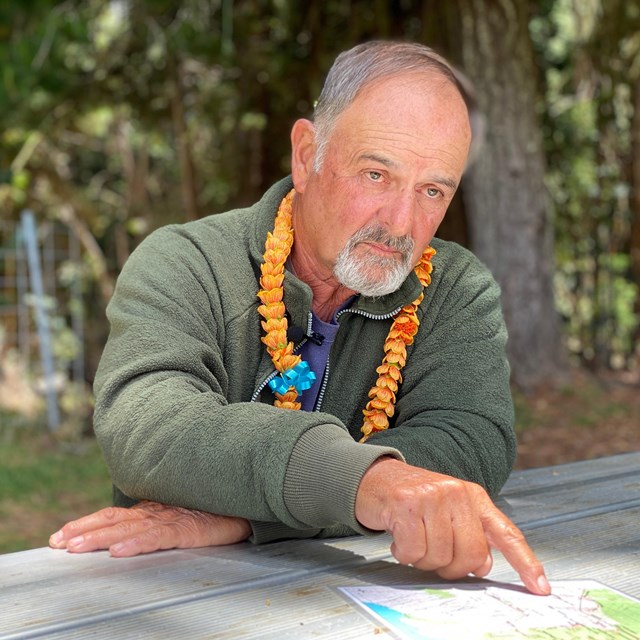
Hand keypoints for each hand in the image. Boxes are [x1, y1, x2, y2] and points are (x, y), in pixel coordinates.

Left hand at [49, 501, 251, 556]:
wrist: (242, 506)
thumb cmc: (210, 513)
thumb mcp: (176, 520)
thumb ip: (153, 525)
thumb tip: (123, 537)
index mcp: (152, 510)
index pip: (112, 515)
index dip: (85, 524)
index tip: (59, 536)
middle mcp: (156, 511)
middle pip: (113, 520)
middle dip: (83, 530)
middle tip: (57, 542)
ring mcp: (171, 519)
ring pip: (128, 528)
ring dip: (99, 537)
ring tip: (75, 546)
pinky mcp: (187, 529)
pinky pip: (157, 537)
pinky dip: (136, 543)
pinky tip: (119, 551)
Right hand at [355, 458, 549, 594]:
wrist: (374, 477)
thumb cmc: (413, 499)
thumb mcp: (448, 510)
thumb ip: (470, 534)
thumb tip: (483, 566)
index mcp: (473, 496)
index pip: (505, 532)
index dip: (525, 562)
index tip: (540, 587)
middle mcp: (457, 493)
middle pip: (471, 556)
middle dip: (450, 567)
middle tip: (432, 555)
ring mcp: (432, 497)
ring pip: (440, 557)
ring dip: (422, 560)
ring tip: (412, 540)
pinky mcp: (407, 503)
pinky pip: (413, 551)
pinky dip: (403, 553)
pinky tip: (398, 538)